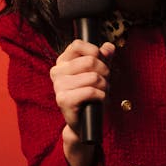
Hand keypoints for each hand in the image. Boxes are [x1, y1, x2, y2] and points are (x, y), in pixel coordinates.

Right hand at [51, 39, 113, 165]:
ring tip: (102, 92)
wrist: (85, 121)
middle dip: (105, 72)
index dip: (95, 52)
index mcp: (62, 62)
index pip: (78, 44)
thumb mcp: (98, 72)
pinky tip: (98, 100)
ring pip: (93, 77)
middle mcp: (56, 72)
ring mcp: (58, 86)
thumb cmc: (91, 95)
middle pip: (90, 60)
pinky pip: (91, 91)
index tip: (101, 63)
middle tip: (104, 82)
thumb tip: (109, 47)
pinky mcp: (64, 100)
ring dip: (104, 86)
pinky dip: (101, 96)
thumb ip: (103, 57)